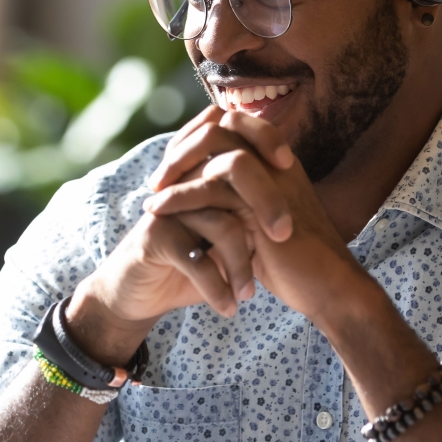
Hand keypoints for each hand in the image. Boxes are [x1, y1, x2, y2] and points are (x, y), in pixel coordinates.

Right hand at [65, 107, 290, 364]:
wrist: (140, 293)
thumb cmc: (191, 262)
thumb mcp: (225, 238)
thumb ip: (251, 214)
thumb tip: (301, 204)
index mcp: (202, 173)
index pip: (235, 134)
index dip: (265, 137)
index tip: (290, 164)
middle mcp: (184, 183)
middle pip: (232, 172)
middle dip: (267, 204)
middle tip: (284, 237)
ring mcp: (168, 208)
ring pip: (222, 224)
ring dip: (242, 264)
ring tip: (250, 294)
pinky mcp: (154, 237)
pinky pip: (196, 259)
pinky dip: (217, 288)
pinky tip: (228, 307)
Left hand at [143, 109, 365, 318]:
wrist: (326, 289)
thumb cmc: (294, 262)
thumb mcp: (260, 222)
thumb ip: (238, 200)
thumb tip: (201, 189)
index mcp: (278, 161)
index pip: (233, 124)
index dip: (197, 137)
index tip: (172, 166)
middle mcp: (276, 162)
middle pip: (221, 125)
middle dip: (182, 147)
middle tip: (157, 178)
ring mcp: (272, 178)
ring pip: (215, 148)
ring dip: (176, 167)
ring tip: (152, 194)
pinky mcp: (263, 204)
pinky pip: (212, 186)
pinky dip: (178, 196)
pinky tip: (157, 210)